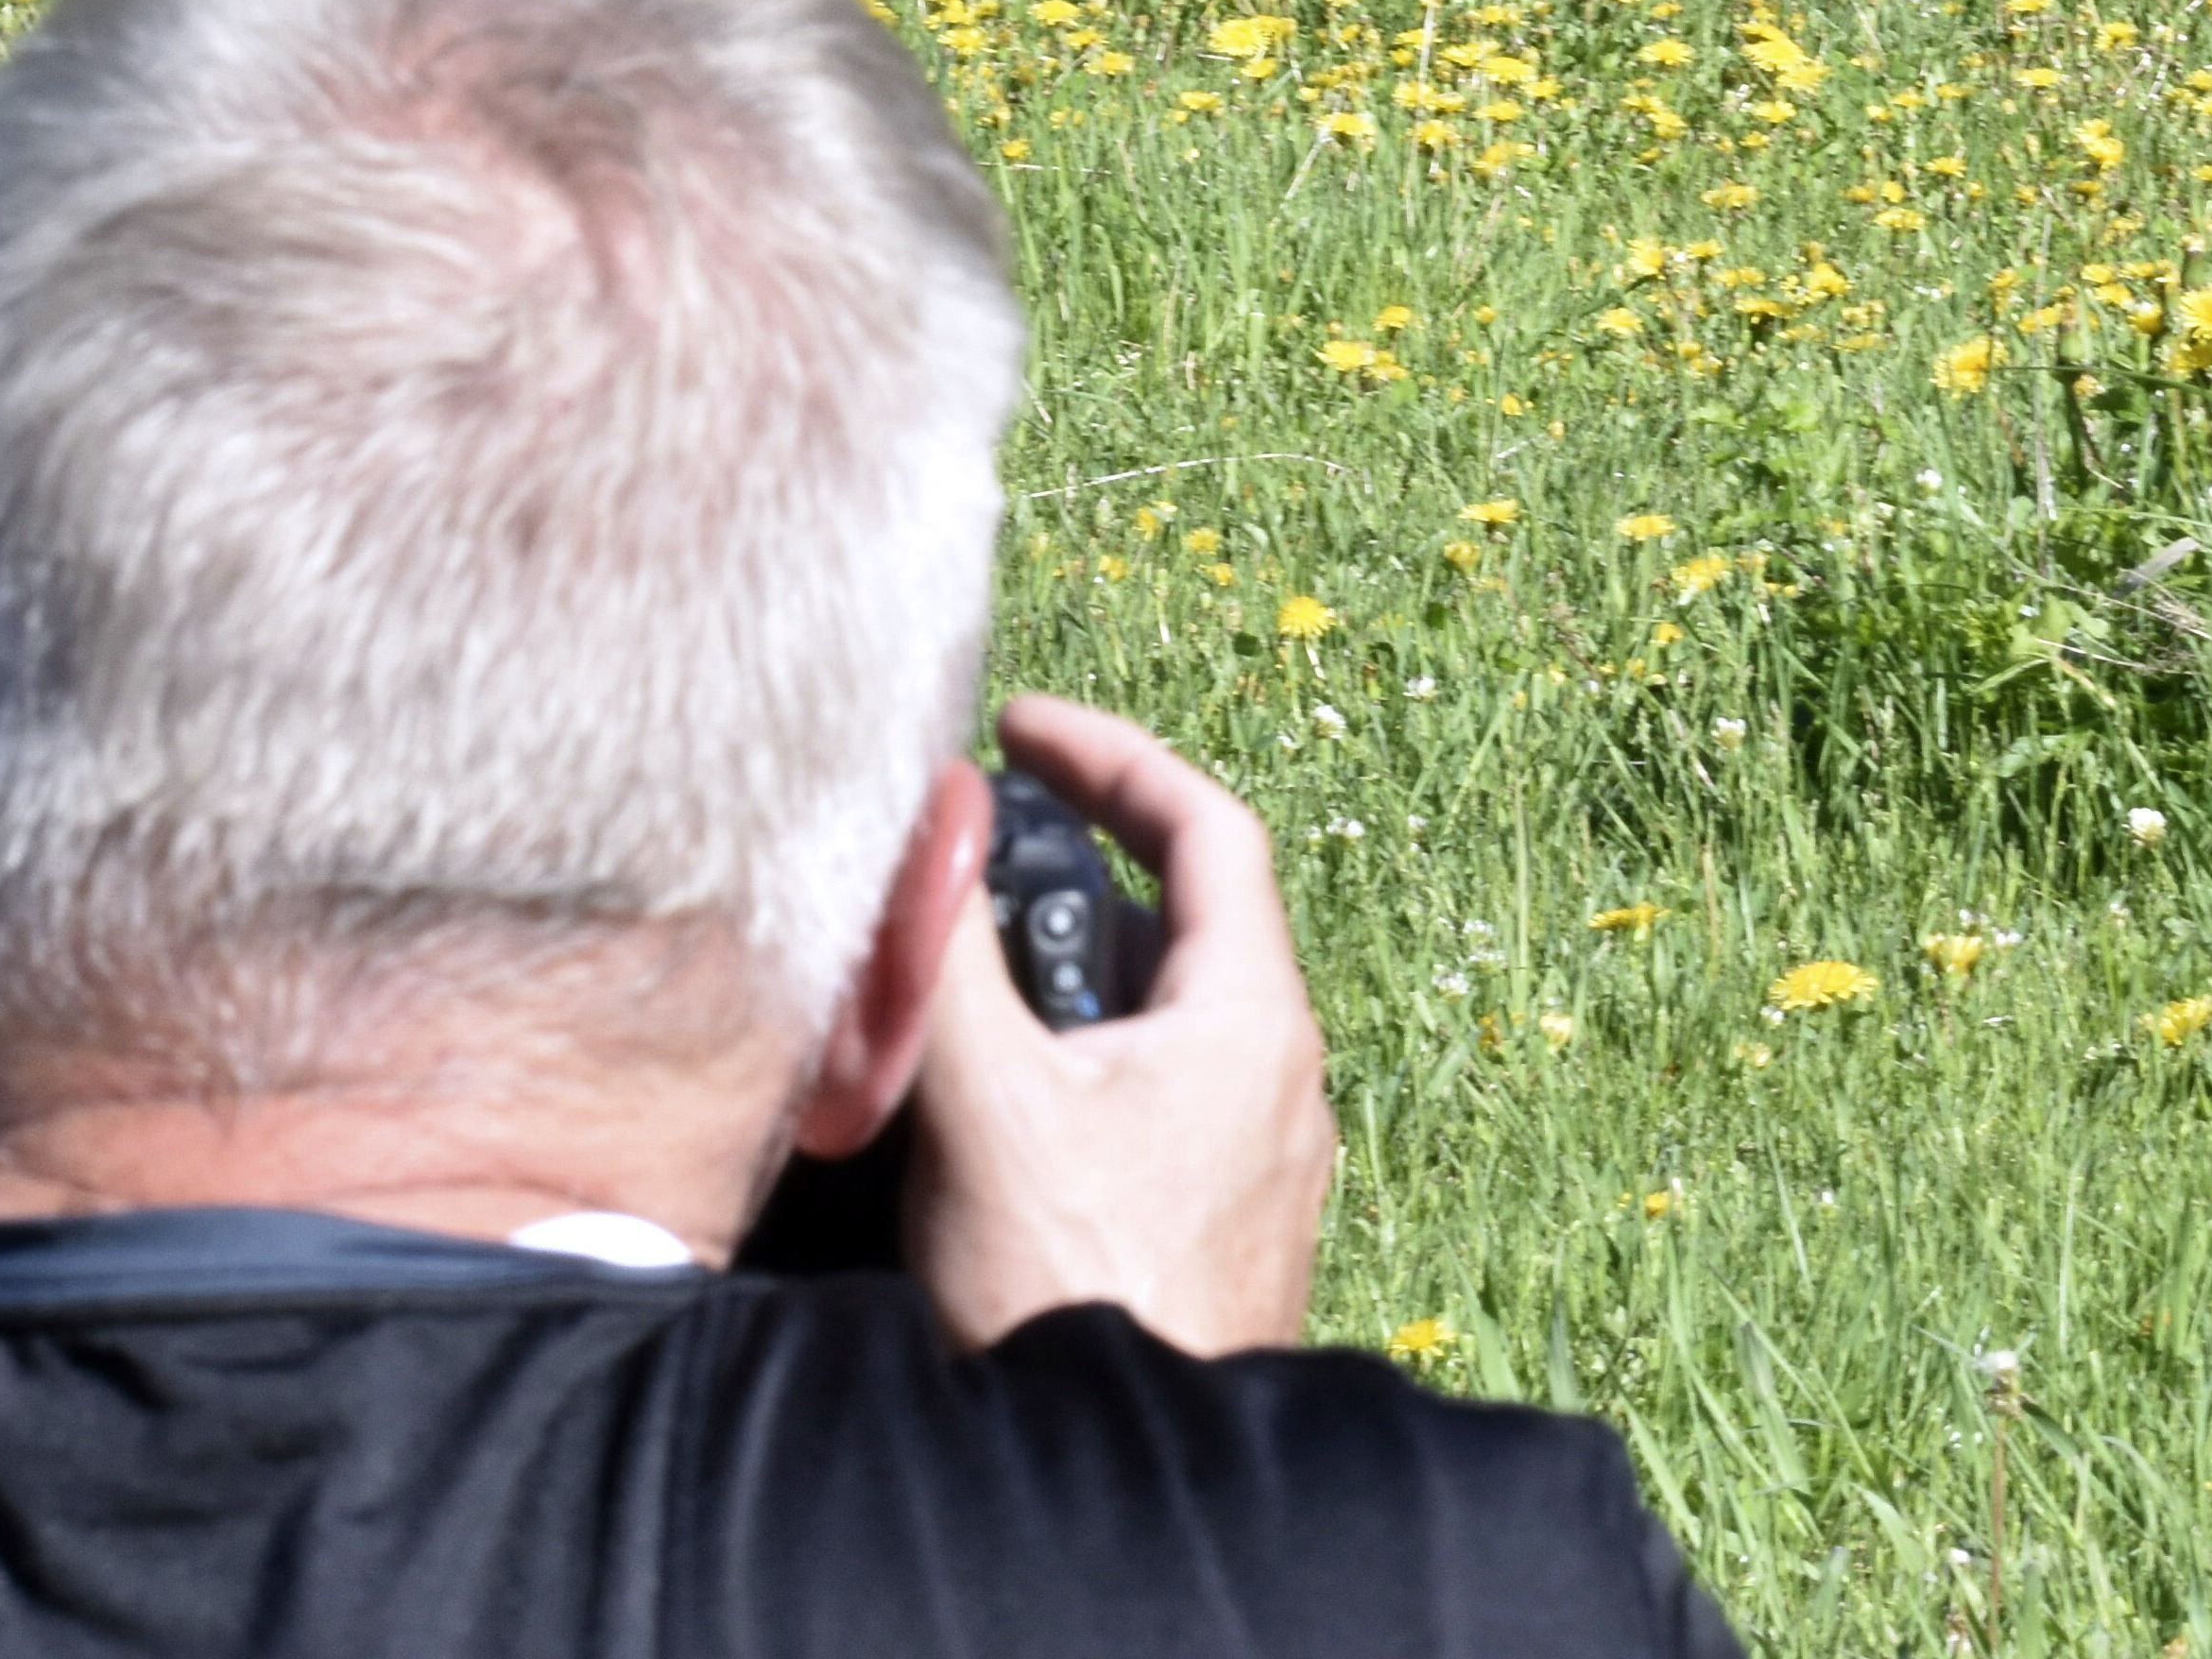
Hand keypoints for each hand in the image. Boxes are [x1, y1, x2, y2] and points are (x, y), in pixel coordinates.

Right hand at [904, 691, 1334, 1357]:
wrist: (1126, 1484)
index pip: (1208, 826)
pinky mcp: (1224, 1226)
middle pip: (1179, 922)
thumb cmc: (1073, 1293)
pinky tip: (999, 1117)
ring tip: (967, 1005)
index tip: (1022, 728)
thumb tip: (930, 830)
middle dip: (1070, 885)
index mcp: (1254, 1019)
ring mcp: (1260, 1161)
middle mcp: (1281, 1080)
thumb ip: (953, 954)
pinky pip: (1158, 1101)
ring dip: (1068, 989)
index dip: (1113, 754)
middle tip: (974, 876)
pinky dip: (1081, 1070)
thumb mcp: (988, 1102)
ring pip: (1162, 1020)